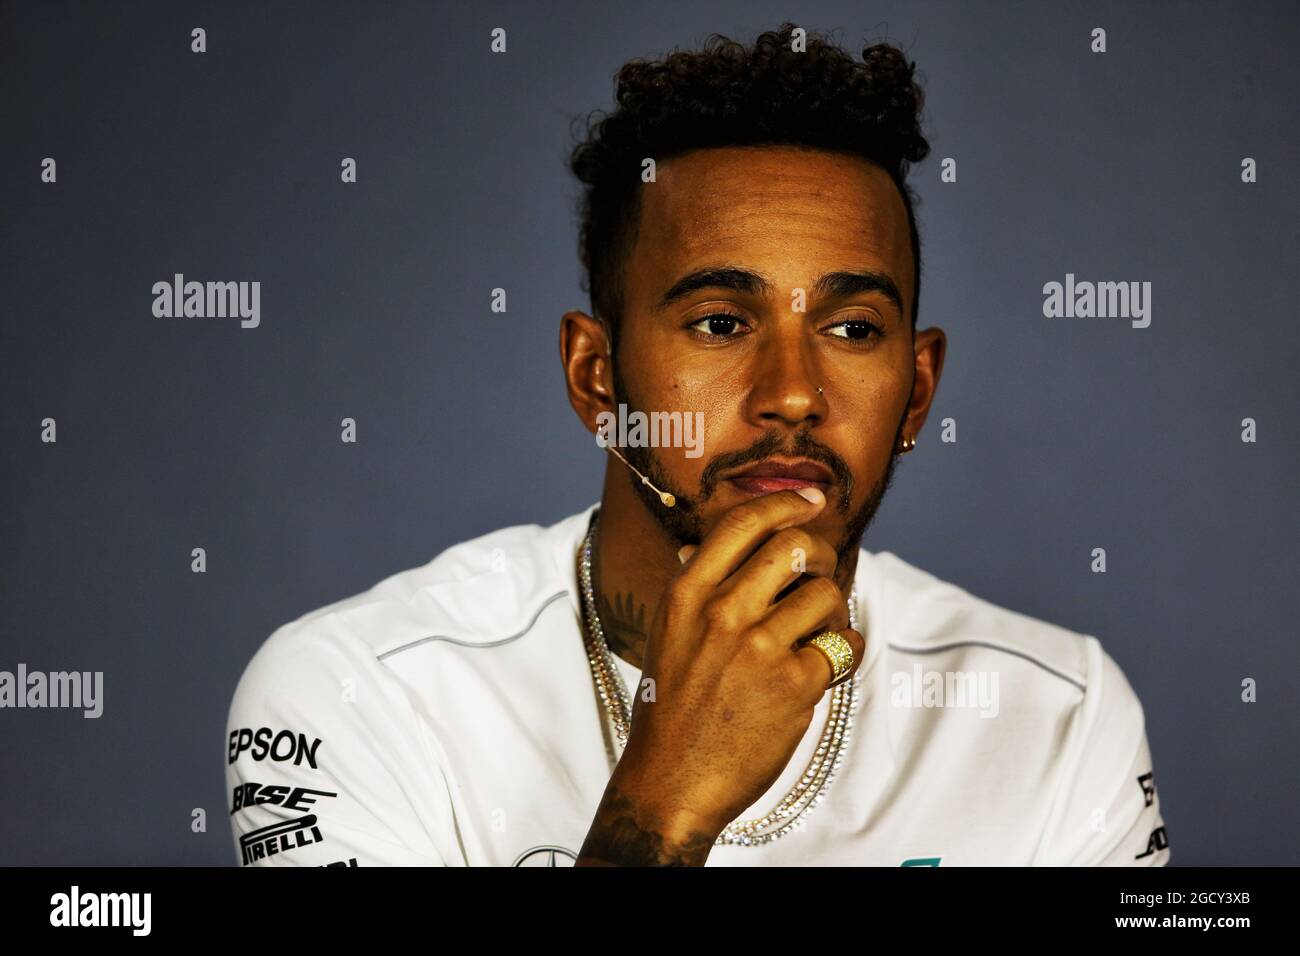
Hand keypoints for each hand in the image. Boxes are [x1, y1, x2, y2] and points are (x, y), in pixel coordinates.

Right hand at [575, 488, 865, 864]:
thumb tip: (698, 544)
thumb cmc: (670, 707)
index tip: (812, 500)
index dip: (787, 504)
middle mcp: (722, 613)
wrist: (671, 782)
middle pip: (795, 548)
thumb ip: (691, 587)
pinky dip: (844, 650)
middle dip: (822, 552)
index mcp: (688, 594)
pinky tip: (827, 663)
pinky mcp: (795, 686)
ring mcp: (760, 648)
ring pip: (826, 595)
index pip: (744, 524)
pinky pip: (843, 645)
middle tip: (822, 570)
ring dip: (834, 608)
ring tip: (819, 629)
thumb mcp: (668, 636)